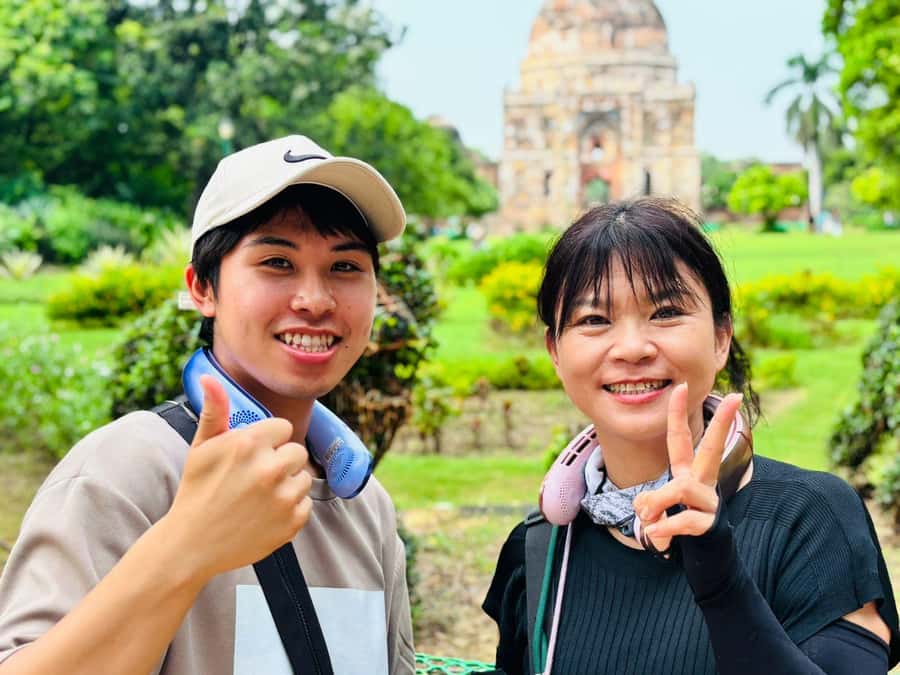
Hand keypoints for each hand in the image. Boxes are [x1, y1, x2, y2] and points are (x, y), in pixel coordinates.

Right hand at [165, 375, 312, 578]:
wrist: (191, 544)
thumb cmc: (196, 490)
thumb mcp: (201, 448)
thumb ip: (214, 411)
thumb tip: (209, 378)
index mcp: (250, 444)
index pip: (283, 428)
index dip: (267, 442)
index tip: (249, 457)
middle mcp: (271, 468)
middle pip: (297, 452)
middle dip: (279, 462)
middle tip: (253, 479)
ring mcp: (284, 497)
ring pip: (304, 478)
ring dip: (287, 485)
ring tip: (257, 498)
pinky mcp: (293, 522)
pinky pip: (305, 504)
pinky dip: (290, 510)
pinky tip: (265, 515)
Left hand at [633, 383, 742, 551]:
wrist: (705, 559)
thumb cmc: (678, 525)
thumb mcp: (656, 510)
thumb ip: (648, 502)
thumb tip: (647, 507)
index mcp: (687, 472)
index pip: (681, 438)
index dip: (677, 414)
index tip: (680, 386)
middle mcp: (703, 482)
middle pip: (713, 448)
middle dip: (722, 422)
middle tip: (736, 397)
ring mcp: (710, 502)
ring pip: (681, 488)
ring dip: (657, 502)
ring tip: (647, 518)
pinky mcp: (711, 524)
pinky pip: (683, 519)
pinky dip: (663, 527)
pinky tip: (655, 533)